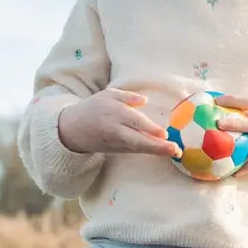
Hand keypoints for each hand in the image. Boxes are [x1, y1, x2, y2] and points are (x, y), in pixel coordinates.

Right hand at [58, 88, 180, 158]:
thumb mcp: (108, 95)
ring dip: (157, 151)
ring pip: (138, 148)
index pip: (134, 121)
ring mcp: (116, 143)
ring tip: (174, 152)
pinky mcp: (117, 150)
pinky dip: (149, 152)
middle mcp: (116, 130)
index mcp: (114, 112)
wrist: (73, 129)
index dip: (149, 128)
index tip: (164, 134)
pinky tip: (162, 151)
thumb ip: (127, 97)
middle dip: (157, 146)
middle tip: (175, 150)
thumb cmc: (94, 108)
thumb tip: (144, 100)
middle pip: (138, 140)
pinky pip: (134, 151)